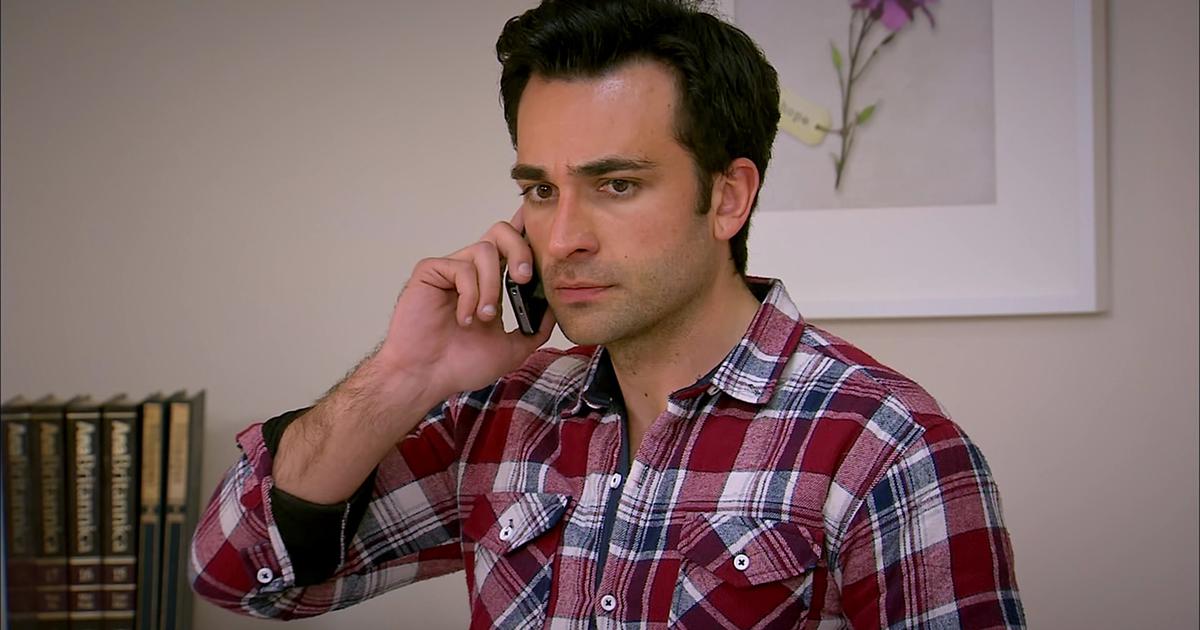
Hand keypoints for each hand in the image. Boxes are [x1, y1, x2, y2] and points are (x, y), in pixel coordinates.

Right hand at [372, 210, 555, 406]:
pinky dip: (469, 295)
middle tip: (523, 278)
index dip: (527, 231)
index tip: (546, 231)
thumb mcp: (512, 349)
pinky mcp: (431, 271)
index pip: (512, 246)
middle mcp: (473, 271)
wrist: (427, 378)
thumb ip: (536, 328)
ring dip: (491, 286)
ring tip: (484, 317)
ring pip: (484, 249)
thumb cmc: (461, 364)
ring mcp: (451, 269)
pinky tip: (462, 319)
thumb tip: (554, 305)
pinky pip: (461, 267)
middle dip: (520, 249)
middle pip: (501, 231)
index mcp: (492, 283)